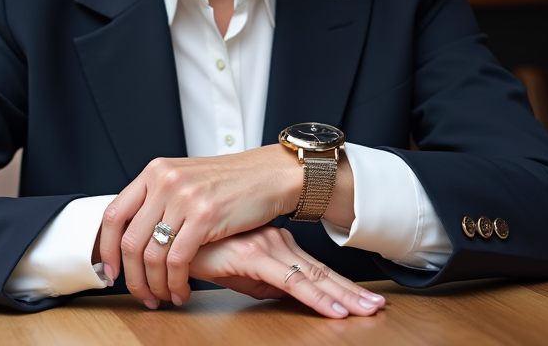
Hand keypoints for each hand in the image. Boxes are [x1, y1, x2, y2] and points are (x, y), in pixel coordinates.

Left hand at [99, 146, 299, 307]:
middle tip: (140, 293)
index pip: (113, 214)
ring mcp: (184, 197)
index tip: (110, 270)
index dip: (105, 248)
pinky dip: (176, 282)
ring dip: (154, 284)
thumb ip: (160, 200)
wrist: (269, 174)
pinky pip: (177, 260)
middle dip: (132, 277)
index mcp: (155, 172)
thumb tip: (135, 236)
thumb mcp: (187, 180)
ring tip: (163, 296)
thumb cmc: (232, 182)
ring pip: (152, 254)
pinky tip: (182, 290)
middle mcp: (165, 181)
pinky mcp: (204, 216)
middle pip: (130, 240)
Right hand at [189, 227, 385, 318]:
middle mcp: (276, 243)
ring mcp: (268, 247)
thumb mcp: (238, 272)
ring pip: (314, 279)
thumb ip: (263, 282)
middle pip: (322, 274)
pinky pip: (293, 283)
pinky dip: (317, 299)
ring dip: (343, 298)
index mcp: (275, 246)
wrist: (169, 235)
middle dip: (352, 294)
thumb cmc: (200, 250)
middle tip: (378, 307)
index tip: (365, 300)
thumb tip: (284, 295)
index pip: (315, 272)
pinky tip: (335, 310)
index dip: (342, 287)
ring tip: (367, 311)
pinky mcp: (254, 255)